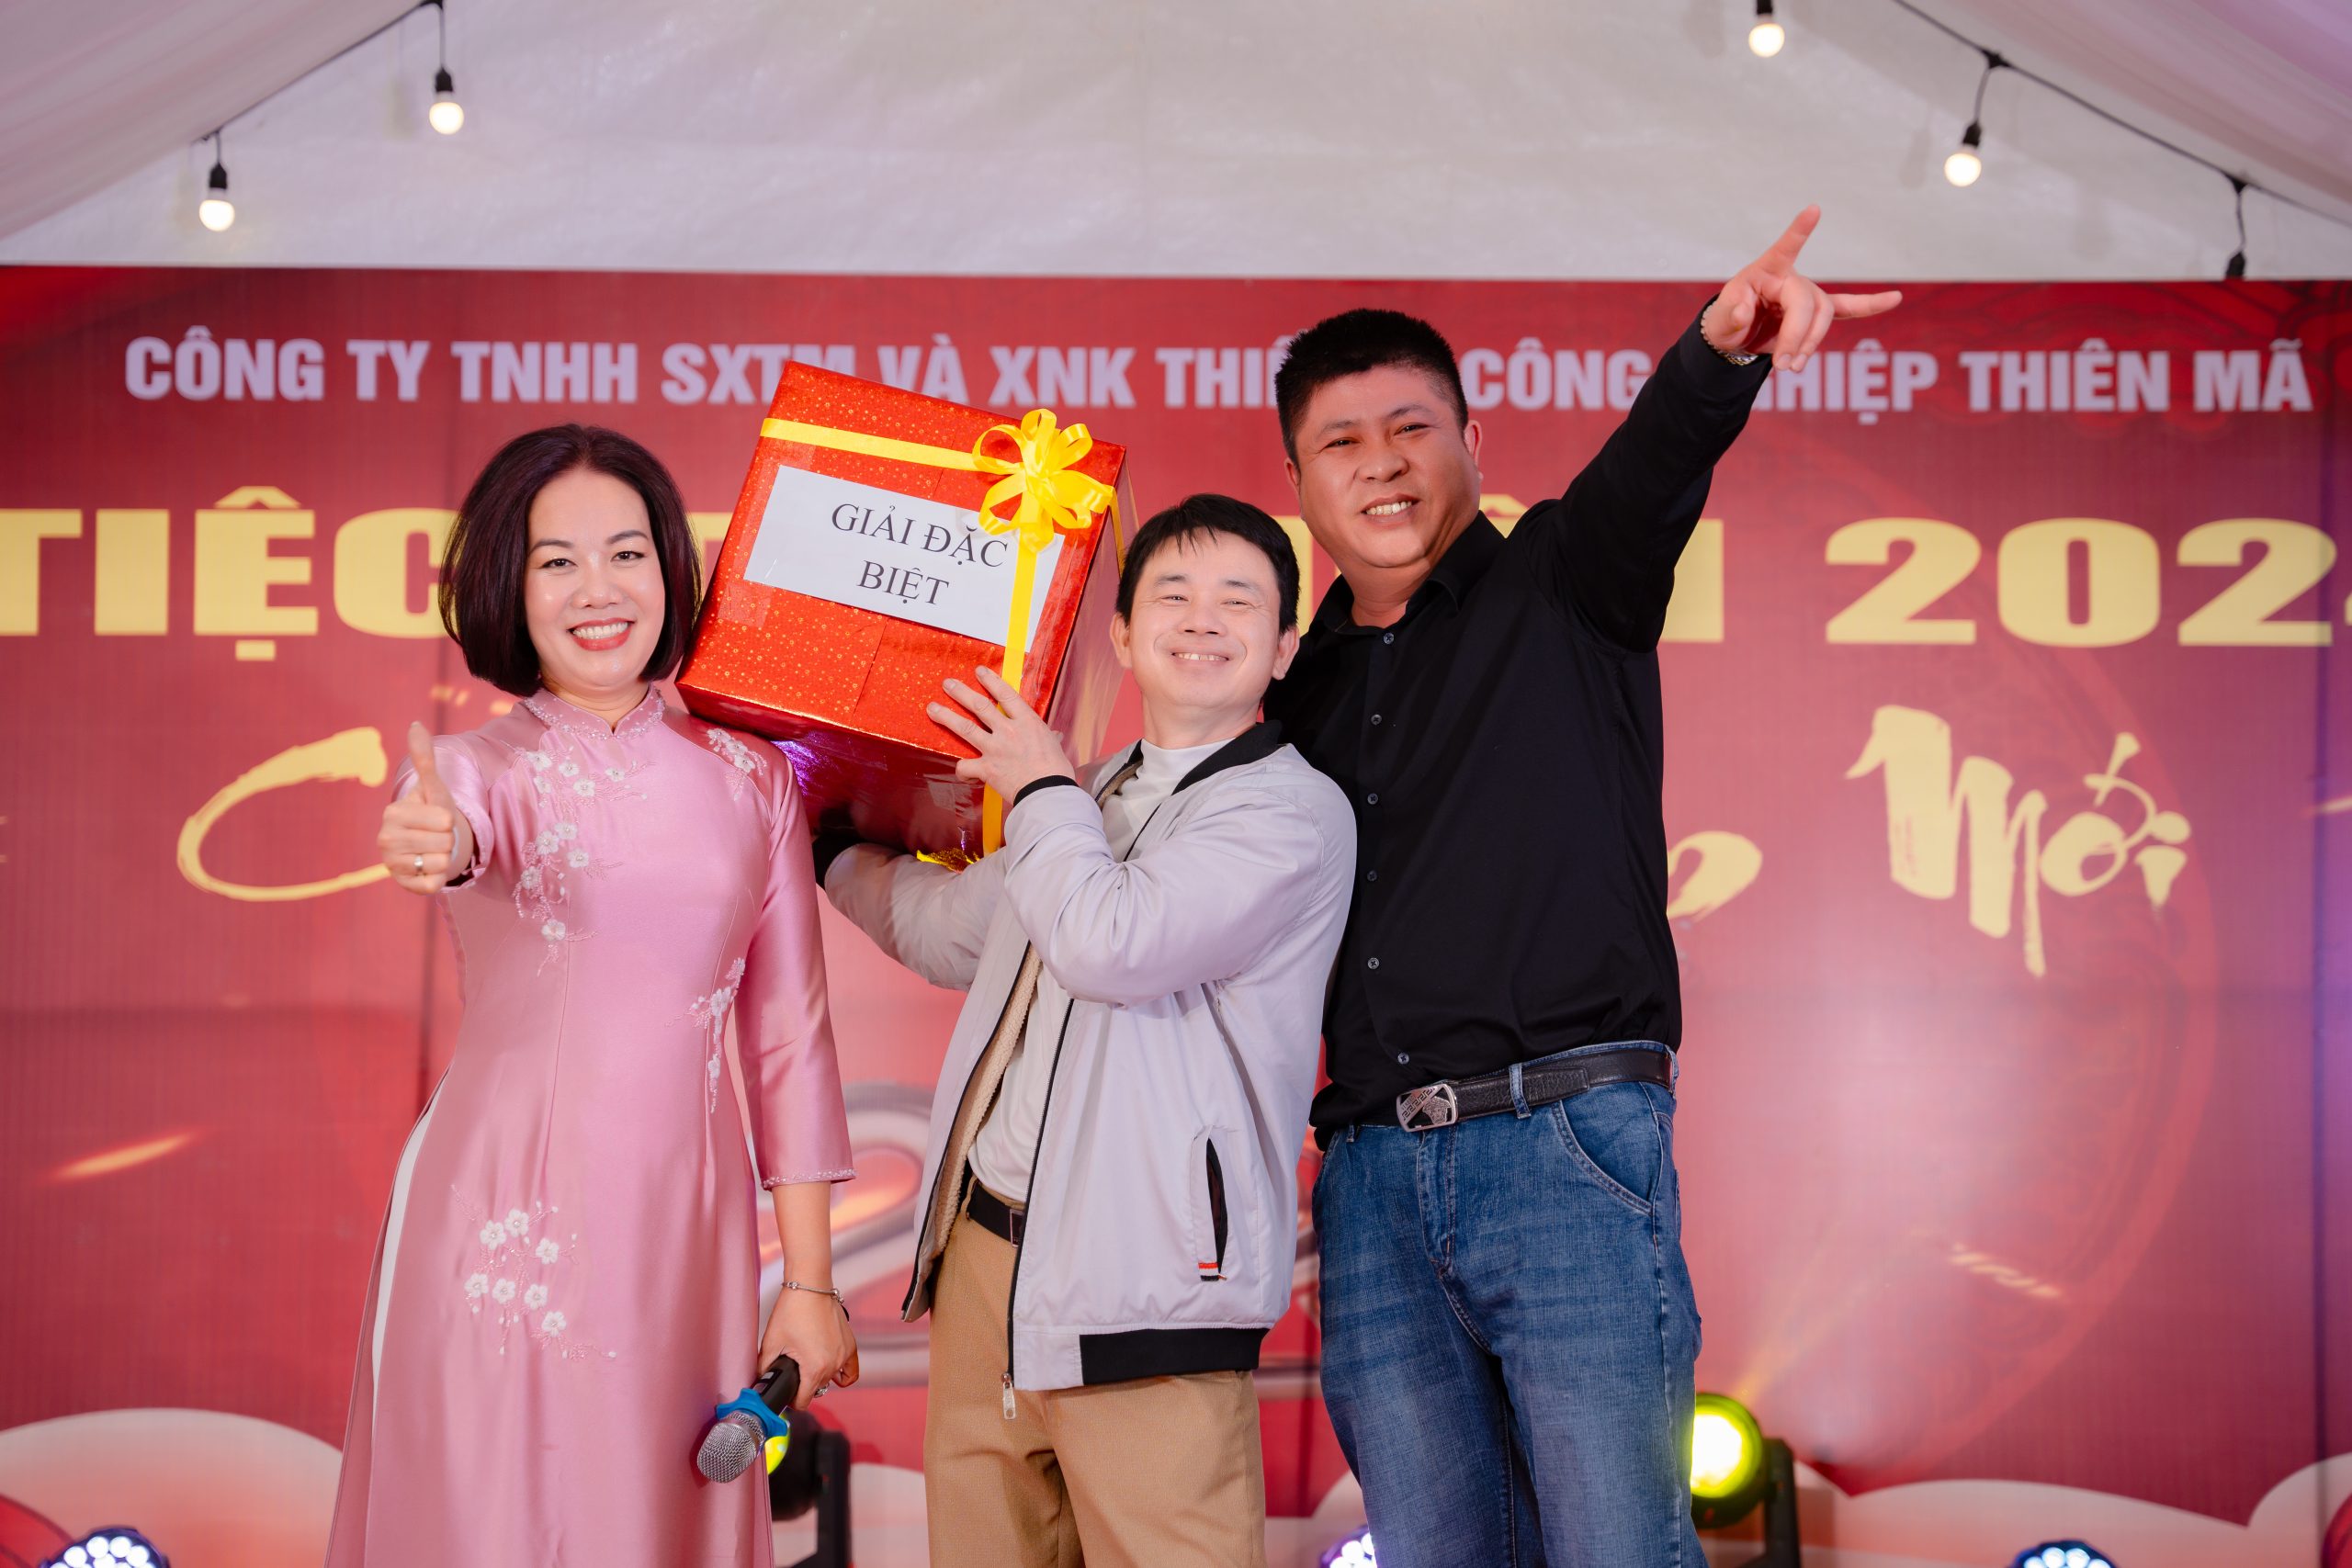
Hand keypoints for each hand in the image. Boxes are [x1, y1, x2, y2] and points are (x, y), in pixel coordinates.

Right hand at [378, 721, 470, 894]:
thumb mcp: (433, 787)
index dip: (448, 818)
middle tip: (437, 836)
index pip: (444, 818)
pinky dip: (441, 877)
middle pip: (444, 842)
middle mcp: (385, 839)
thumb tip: (416, 724)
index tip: (437, 818)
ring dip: (446, 857)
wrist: (430, 845)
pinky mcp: (403, 885)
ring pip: (443, 862)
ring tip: (434, 851)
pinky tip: (430, 868)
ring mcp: (392, 864)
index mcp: (392, 813)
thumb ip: (424, 759)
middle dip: (448, 838)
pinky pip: (435, 884)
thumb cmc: (432, 814)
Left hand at [759, 1285, 858, 1409]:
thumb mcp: (771, 1342)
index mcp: (815, 1368)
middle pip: (817, 1390)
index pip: (804, 1401)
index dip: (791, 1400)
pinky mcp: (850, 1344)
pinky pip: (850, 1370)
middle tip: (791, 1370)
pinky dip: (842, 1373)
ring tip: (807, 1364)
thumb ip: (764, 1368)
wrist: (810, 1287)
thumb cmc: (792, 1311)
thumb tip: (760, 1381)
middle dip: (804, 1385)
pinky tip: (831, 1368)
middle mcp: (834, 1364)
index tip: (785, 1391)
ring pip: (831, 1380)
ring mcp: (844, 1355)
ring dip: (819, 1378)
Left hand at [928, 666, 1076, 800]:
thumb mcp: (1054, 746)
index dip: (991, 681)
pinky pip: (965, 765)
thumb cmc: (1056, 770)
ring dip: (946, 717)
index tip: (979, 671)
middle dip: (961, 693)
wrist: (1047, 792)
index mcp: (1027, 722)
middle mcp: (1008, 731)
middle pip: (979, 706)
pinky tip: (962, 772)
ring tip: (932, 709)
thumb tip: (1055, 736)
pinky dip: (961, 769)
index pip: (1006, 694)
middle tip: (947, 684)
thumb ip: (1049, 737)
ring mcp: (995, 748)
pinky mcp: (986, 768)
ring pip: (965, 728)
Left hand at [1705, 206, 1902, 372]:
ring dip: (1811, 344)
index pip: (1785, 248)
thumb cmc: (1726, 322)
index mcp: (1766, 271)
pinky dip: (1870, 305)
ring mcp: (1807, 295)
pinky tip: (1895, 299)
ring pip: (1824, 316)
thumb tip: (1743, 313)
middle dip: (1797, 336)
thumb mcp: (1718, 322)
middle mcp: (1791, 278)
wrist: (1735, 338)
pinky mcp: (1816, 313)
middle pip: (1808, 303)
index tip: (1814, 209)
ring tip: (1791, 367)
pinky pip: (1848, 307)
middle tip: (1782, 365)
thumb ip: (1729, 315)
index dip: (1799, 230)